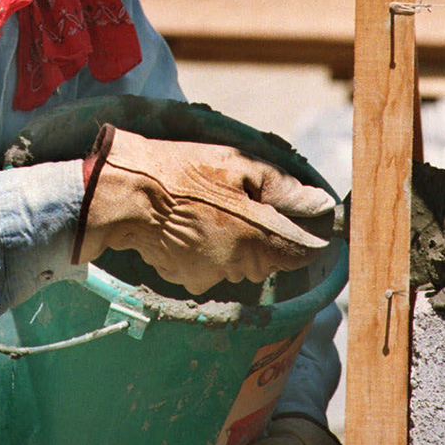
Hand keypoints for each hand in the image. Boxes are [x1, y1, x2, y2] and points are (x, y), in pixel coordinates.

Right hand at [76, 126, 333, 294]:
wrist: (126, 193)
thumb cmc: (183, 172)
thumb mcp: (237, 165)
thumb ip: (283, 189)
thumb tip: (319, 205)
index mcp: (256, 236)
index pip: (302, 252)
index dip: (305, 234)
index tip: (298, 217)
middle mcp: (238, 266)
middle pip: (271, 258)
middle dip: (265, 233)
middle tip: (240, 198)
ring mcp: (211, 276)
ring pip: (242, 263)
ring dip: (236, 241)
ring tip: (210, 210)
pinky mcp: (188, 279)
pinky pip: (213, 267)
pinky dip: (209, 249)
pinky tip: (191, 226)